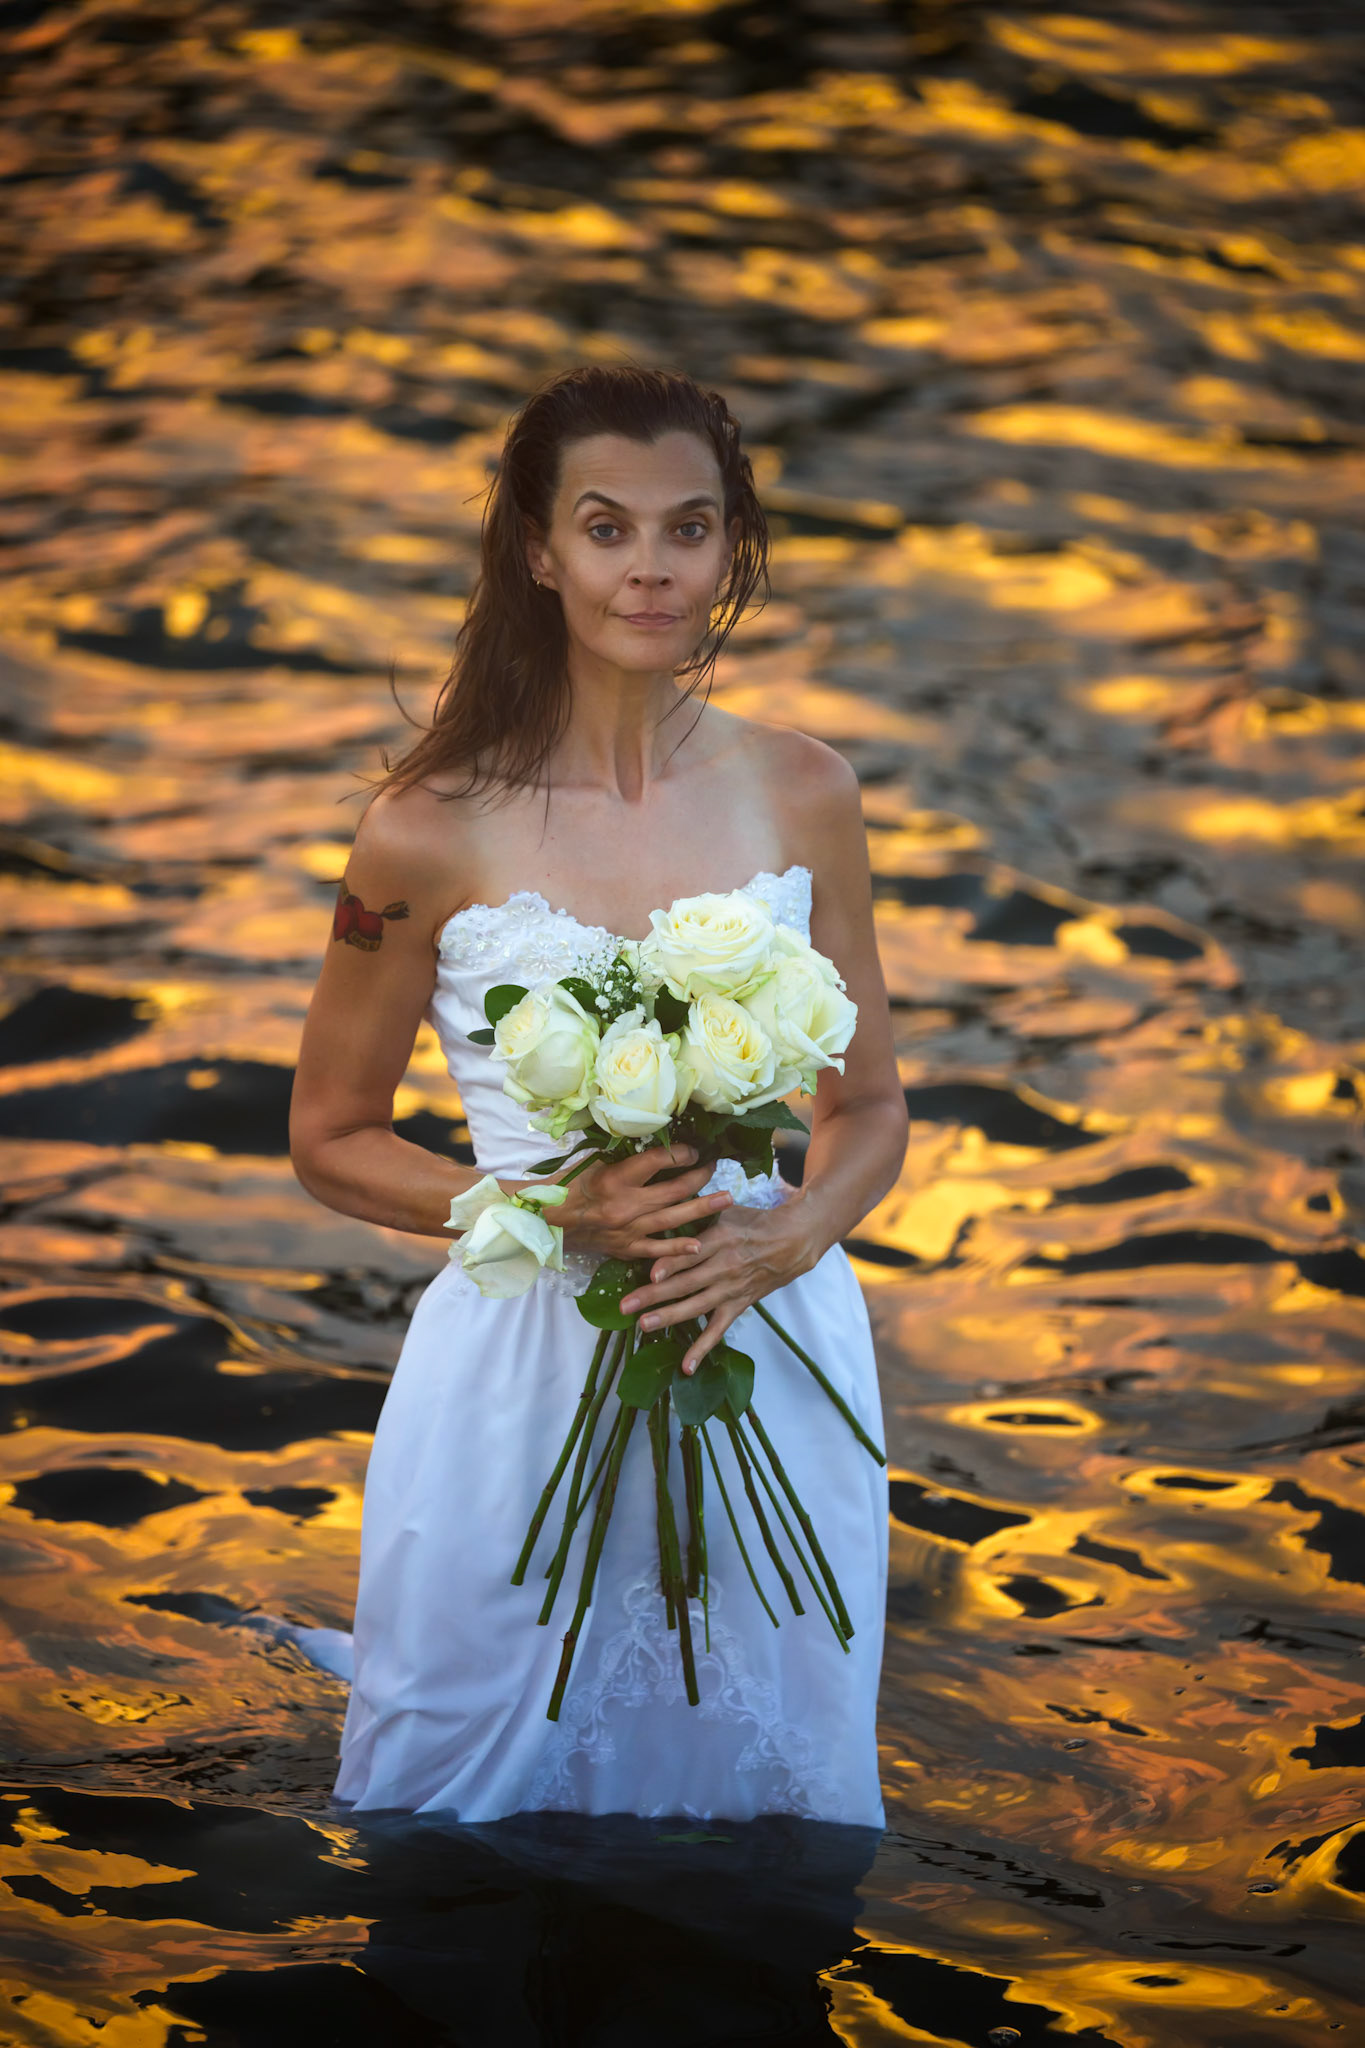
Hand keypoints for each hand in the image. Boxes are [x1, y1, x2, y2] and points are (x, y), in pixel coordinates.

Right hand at [556, 1142, 733, 1262]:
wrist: (549, 1221)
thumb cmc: (572, 1186)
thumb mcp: (596, 1163)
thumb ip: (628, 1160)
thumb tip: (660, 1149)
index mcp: (615, 1178)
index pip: (658, 1161)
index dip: (681, 1153)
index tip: (693, 1150)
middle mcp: (625, 1204)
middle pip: (673, 1190)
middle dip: (699, 1177)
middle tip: (716, 1168)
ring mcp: (628, 1230)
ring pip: (673, 1218)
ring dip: (702, 1208)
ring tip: (726, 1199)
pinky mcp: (626, 1248)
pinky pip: (657, 1250)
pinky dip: (678, 1248)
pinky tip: (700, 1245)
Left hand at [618, 1195, 819, 1375]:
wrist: (792, 1241)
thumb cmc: (753, 1222)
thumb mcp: (727, 1210)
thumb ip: (697, 1212)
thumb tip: (664, 1206)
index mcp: (719, 1238)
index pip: (692, 1253)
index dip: (672, 1264)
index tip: (651, 1273)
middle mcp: (723, 1266)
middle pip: (686, 1282)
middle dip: (654, 1295)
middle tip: (626, 1305)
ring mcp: (730, 1289)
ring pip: (696, 1306)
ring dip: (669, 1317)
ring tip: (643, 1325)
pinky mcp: (737, 1305)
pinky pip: (718, 1330)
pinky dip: (702, 1348)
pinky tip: (686, 1367)